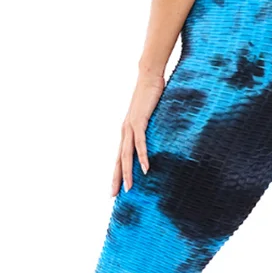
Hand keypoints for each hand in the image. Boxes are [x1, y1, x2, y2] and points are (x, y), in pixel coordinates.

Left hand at [112, 69, 164, 194]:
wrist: (149, 76)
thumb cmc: (151, 95)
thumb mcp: (150, 117)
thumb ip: (150, 129)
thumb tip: (157, 139)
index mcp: (127, 132)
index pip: (120, 156)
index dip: (117, 173)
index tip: (116, 188)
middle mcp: (125, 131)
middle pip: (119, 159)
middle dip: (116, 178)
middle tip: (114, 195)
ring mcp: (130, 126)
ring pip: (127, 155)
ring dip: (127, 172)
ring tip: (129, 188)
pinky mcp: (139, 121)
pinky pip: (140, 143)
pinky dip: (142, 157)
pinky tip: (145, 169)